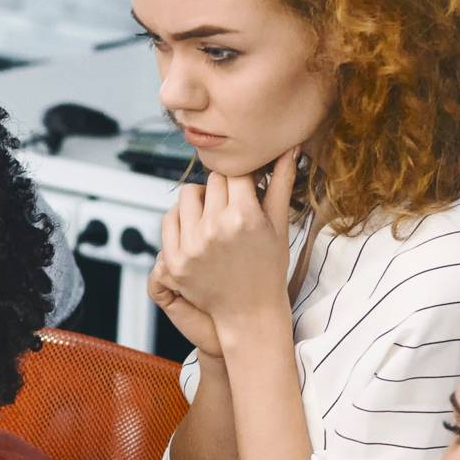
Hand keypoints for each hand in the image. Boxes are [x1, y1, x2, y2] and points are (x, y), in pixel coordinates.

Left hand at [148, 146, 300, 351]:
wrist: (249, 313)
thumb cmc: (269, 269)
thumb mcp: (278, 226)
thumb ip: (281, 183)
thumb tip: (291, 147)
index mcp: (243, 216)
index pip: (235, 172)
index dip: (242, 176)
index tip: (246, 184)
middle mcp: (215, 229)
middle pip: (212, 181)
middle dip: (224, 187)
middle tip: (234, 203)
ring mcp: (191, 245)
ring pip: (188, 195)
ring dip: (201, 199)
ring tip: (215, 215)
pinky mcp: (174, 260)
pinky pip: (169, 219)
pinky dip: (182, 218)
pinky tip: (198, 228)